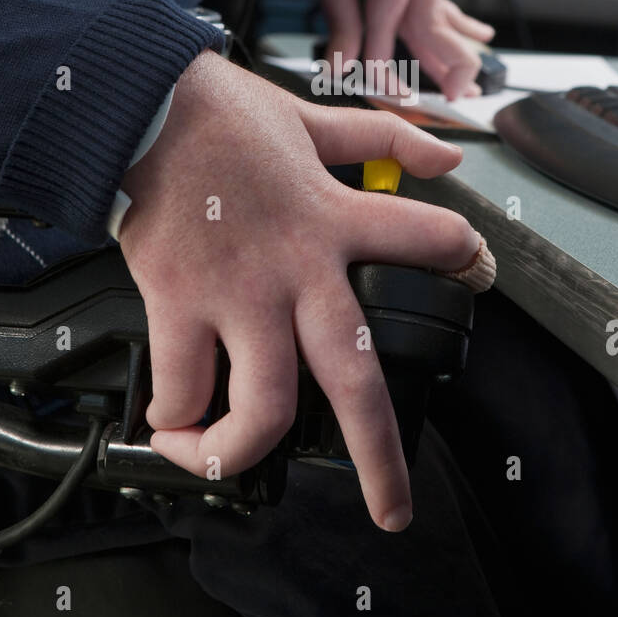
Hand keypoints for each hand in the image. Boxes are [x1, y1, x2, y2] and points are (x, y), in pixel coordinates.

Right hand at [118, 50, 479, 530]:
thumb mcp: (313, 120)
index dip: (463, 262)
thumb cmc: (220, 116)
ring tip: (235, 466)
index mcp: (335, 221)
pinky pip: (182, 387)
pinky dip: (176, 419)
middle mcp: (296, 272)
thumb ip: (383, 140)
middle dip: (381, 457)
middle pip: (356, 379)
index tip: (477, 279)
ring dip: (246, 454)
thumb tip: (447, 155)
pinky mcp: (179, 302)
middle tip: (392, 510)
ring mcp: (238, 296)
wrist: (140, 106)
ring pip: (265, 408)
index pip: (427, 241)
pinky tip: (174, 420)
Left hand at [263, 0, 495, 99]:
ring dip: (455, 47)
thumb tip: (343, 66)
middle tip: (457, 98)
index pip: (391, 25)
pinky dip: (454, 19)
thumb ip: (342, 23)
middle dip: (445, 63)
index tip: (381, 90)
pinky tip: (479, 35)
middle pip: (433, 20)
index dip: (384, 64)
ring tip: (470, 80)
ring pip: (441, 9)